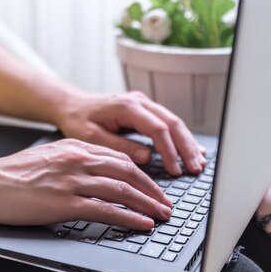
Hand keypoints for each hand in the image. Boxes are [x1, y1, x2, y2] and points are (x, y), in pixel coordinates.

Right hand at [0, 139, 172, 230]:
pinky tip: (141, 223)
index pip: (118, 158)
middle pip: (128, 172)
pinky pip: (107, 210)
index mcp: (74, 147)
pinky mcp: (65, 202)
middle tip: (166, 202)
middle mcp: (77, 160)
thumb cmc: (11, 174)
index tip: (152, 186)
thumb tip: (92, 172)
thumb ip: (71, 160)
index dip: (141, 174)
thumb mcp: (46, 157)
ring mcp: (72, 181)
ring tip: (161, 215)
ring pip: (122, 190)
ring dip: (147, 204)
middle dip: (152, 189)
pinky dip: (129, 217)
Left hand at [56, 91, 206, 175]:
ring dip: (187, 143)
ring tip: (198, 163)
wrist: (72, 106)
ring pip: (173, 122)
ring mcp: (144, 104)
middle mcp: (139, 102)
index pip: (157, 128)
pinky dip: (180, 138)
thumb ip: (119, 147)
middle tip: (195, 168)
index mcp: (127, 107)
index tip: (175, 169)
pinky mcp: (145, 111)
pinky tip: (191, 151)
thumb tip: (146, 157)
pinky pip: (167, 124)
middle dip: (186, 147)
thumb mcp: (92, 137)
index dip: (169, 150)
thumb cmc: (78, 120)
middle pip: (172, 123)